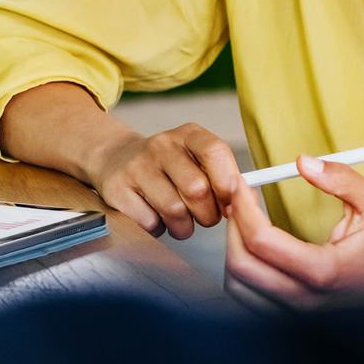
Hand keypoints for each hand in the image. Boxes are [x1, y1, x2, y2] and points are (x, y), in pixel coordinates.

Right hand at [81, 122, 241, 239]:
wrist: (116, 161)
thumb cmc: (168, 168)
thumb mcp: (195, 160)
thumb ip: (222, 177)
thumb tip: (248, 199)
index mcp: (188, 134)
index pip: (215, 151)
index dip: (228, 182)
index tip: (230, 203)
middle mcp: (161, 145)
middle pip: (197, 189)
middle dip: (207, 214)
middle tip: (204, 217)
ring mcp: (136, 166)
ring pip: (174, 211)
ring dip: (183, 226)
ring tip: (179, 220)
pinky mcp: (117, 189)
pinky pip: (150, 223)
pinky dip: (158, 229)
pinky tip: (154, 217)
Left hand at [223, 155, 363, 310]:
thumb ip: (340, 179)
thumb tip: (301, 162)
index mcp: (323, 271)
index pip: (262, 241)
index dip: (243, 208)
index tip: (241, 184)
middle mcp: (304, 299)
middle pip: (240, 266)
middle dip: (232, 227)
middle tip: (238, 200)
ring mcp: (294, 315)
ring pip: (237, 287)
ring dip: (232, 249)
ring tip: (243, 221)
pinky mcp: (288, 319)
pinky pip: (246, 298)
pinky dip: (240, 271)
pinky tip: (252, 247)